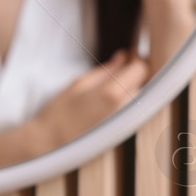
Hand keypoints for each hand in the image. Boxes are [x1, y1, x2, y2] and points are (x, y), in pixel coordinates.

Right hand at [34, 49, 150, 147]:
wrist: (51, 142)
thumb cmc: (59, 112)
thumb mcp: (78, 83)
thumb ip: (104, 70)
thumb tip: (122, 58)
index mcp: (111, 92)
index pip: (140, 69)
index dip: (137, 58)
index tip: (130, 53)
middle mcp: (124, 107)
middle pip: (144, 82)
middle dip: (137, 72)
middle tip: (124, 64)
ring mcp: (126, 120)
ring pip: (141, 96)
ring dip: (135, 85)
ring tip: (119, 80)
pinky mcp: (124, 130)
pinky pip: (135, 109)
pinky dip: (131, 99)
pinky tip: (116, 96)